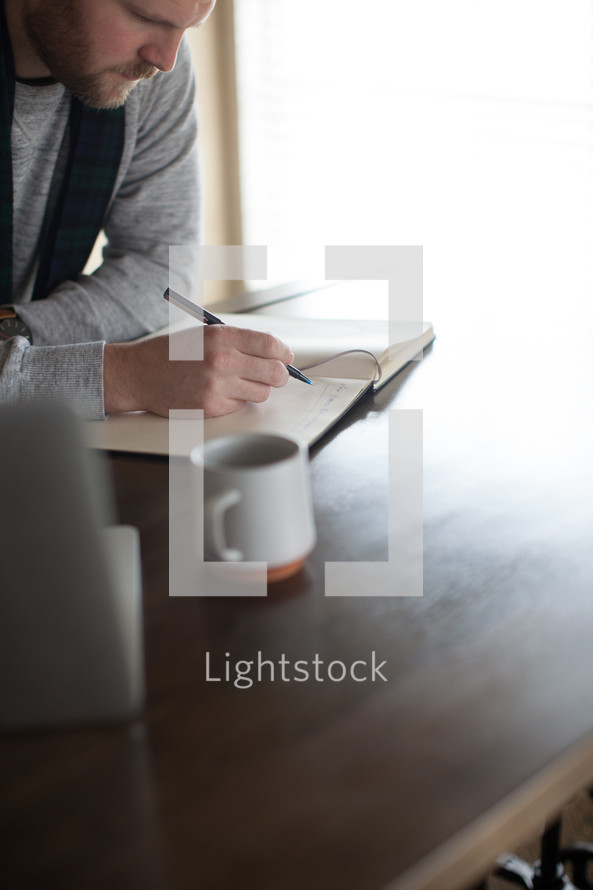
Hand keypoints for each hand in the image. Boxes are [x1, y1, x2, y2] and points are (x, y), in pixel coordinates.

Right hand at [103, 324, 293, 416]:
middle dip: (279, 375)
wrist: (138, 374)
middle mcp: (222, 360)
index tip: (285, 357)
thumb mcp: (205, 335)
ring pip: (262, 393)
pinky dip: (236, 401)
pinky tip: (219, 392)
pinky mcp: (211, 407)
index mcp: (222, 336)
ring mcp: (217, 386)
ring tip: (240, 382)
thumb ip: (238, 342)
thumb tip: (274, 354)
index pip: (271, 345)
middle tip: (274, 375)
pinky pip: (241, 406)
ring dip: (257, 389)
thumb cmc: (172, 353)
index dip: (284, 353)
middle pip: (275, 373)